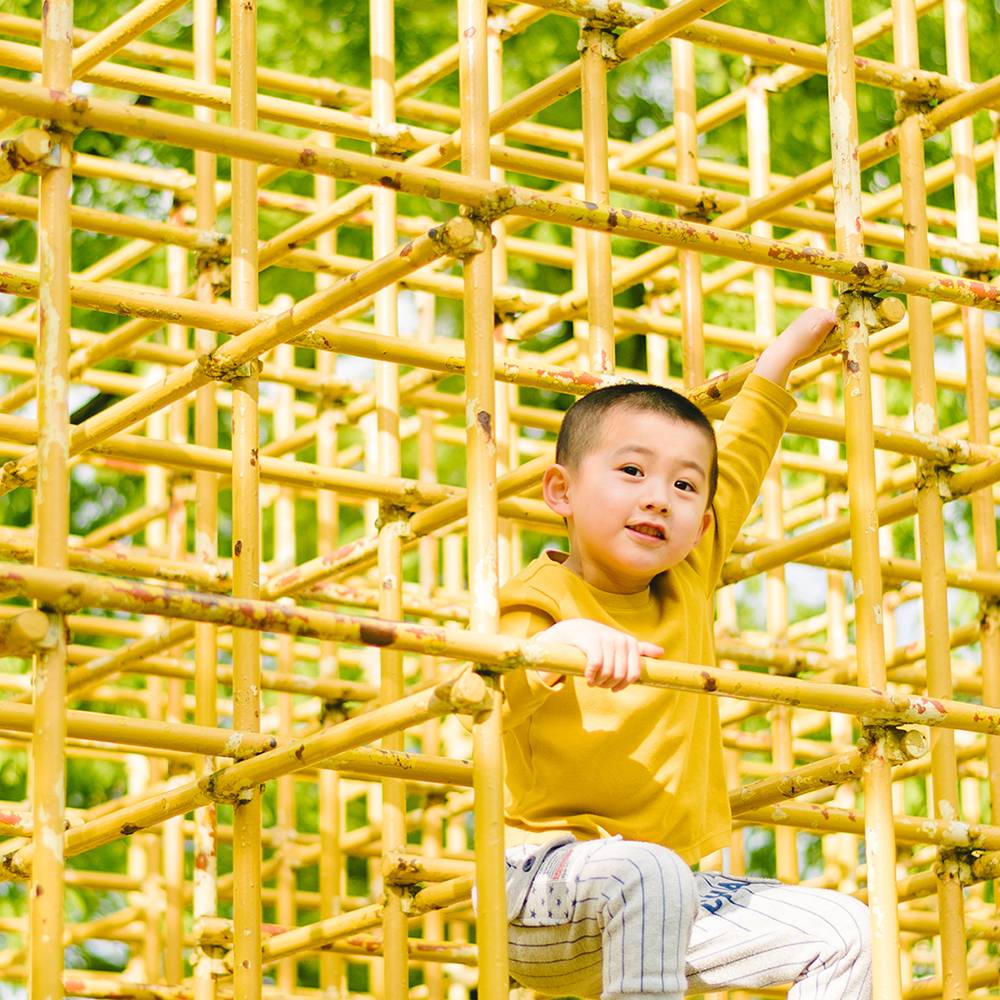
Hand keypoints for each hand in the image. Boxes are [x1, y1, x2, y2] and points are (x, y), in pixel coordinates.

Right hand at [534, 618, 663, 691]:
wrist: (576, 630)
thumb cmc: (601, 641)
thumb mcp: (622, 644)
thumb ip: (641, 649)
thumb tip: (662, 653)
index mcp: (631, 643)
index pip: (634, 674)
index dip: (624, 685)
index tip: (615, 688)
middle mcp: (621, 640)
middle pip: (620, 675)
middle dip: (609, 685)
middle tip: (601, 685)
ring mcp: (606, 640)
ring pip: (608, 673)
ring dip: (599, 683)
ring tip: (594, 682)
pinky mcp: (592, 642)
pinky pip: (595, 666)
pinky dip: (591, 676)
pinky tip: (588, 678)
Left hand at [754, 307, 837, 386]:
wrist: (782, 353)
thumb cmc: (801, 344)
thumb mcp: (818, 333)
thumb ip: (829, 321)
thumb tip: (840, 310)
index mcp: (816, 311)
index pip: (837, 316)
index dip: (843, 328)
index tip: (845, 340)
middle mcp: (812, 314)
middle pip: (832, 324)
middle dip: (837, 337)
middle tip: (839, 350)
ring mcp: (807, 322)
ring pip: (826, 330)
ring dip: (832, 342)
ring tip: (833, 353)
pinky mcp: (804, 331)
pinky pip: (819, 334)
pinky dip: (824, 342)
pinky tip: (825, 352)